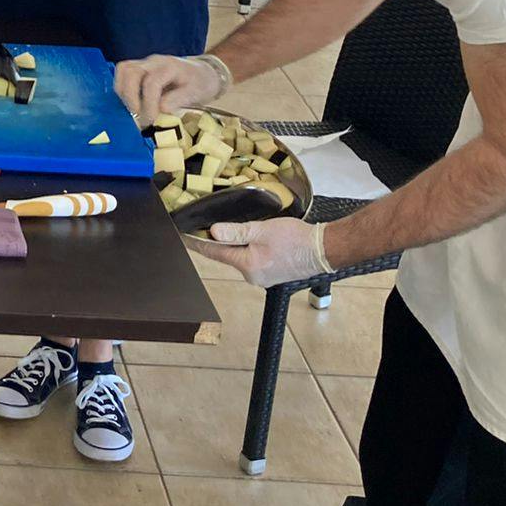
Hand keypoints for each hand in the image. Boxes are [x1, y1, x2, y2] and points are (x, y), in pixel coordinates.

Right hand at [113, 54, 224, 120]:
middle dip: (130, 97)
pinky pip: (123, 74)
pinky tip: (131, 103)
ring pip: (123, 70)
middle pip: (131, 72)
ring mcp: (145, 63)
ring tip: (133, 110)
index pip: (151, 83)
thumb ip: (178, 99)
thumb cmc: (200, 83)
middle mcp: (154, 62)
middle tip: (138, 116)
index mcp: (170, 66)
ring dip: (123, 92)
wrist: (203, 72)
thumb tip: (160, 108)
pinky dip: (122, 89)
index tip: (149, 121)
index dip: (148, 104)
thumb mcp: (196, 93)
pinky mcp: (139, 68)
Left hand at [188, 218, 330, 287]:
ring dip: (235, 246)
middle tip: (204, 228)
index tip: (182, 237)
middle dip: (216, 243)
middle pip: (227, 256)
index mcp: (247, 265)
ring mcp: (263, 277)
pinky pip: (253, 260)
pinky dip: (248, 250)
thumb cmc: (296, 239)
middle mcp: (252, 275)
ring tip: (230, 232)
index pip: (214, 253)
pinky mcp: (273, 274)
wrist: (324, 250)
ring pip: (241, 258)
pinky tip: (252, 241)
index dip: (196, 243)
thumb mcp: (262, 230)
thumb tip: (213, 233)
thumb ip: (236, 232)